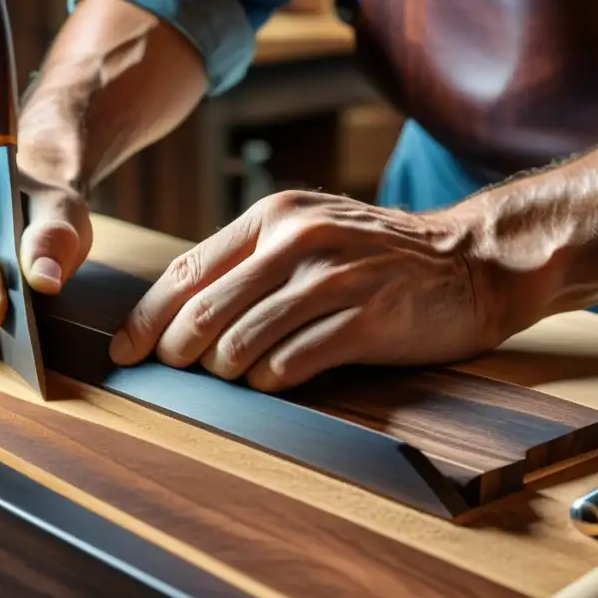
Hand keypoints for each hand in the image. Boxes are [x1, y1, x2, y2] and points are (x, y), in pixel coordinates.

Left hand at [108, 190, 499, 390]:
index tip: (126, 350)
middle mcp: (299, 240)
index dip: (148, 317)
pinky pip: (291, 364)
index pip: (188, 271)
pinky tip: (275, 379)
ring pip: (242, 343)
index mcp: (274, 216)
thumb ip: (249, 264)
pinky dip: (270, 381)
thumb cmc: (375, 256)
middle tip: (175, 370)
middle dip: (177, 350)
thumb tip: (177, 315)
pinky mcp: (367, 318)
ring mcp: (334, 278)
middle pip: (205, 311)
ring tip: (235, 374)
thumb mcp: (308, 234)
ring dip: (226, 370)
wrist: (471, 260)